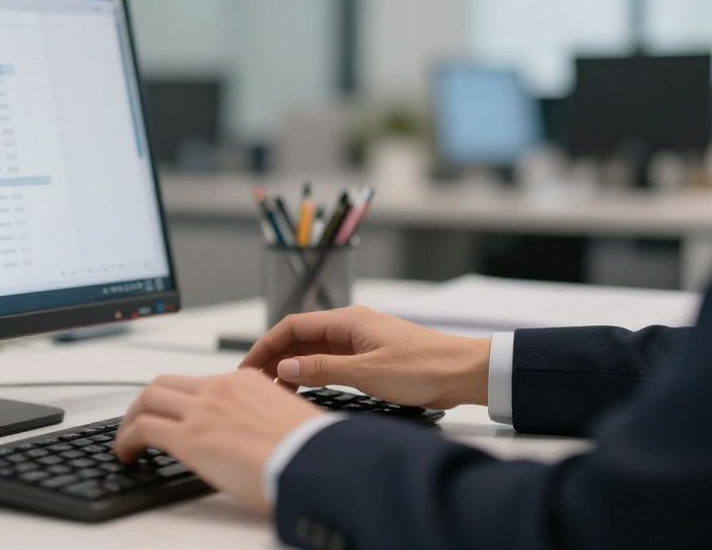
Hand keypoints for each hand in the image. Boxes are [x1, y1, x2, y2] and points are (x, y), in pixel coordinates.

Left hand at [113, 370, 322, 511]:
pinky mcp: (190, 438)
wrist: (318, 464)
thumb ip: (265, 418)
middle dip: (146, 402)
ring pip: (149, 399)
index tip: (173, 414)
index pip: (199, 382)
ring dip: (131, 418)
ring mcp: (203, 410)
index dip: (179, 399)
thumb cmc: (312, 452)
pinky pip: (143, 429)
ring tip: (126, 439)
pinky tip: (125, 454)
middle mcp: (221, 389)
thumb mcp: (288, 420)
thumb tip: (258, 436)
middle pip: (165, 383)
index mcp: (247, 382)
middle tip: (138, 421)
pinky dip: (126, 439)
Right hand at [239, 307, 489, 409]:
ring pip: (314, 351)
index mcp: (348, 320)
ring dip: (292, 368)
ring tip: (273, 391)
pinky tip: (304, 389)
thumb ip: (323, 370)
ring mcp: (360, 341)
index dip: (266, 345)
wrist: (464, 373)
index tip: (247, 366)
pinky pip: (331, 361)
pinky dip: (312, 374)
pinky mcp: (371, 357)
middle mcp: (351, 326)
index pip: (293, 326)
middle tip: (253, 383)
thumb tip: (284, 367)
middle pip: (300, 338)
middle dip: (274, 357)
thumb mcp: (367, 372)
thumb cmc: (423, 368)